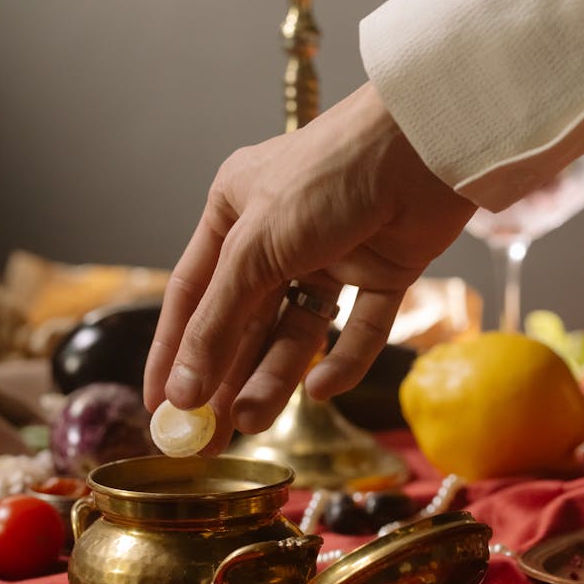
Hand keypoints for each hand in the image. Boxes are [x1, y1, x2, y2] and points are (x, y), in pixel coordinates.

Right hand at [143, 82, 474, 451]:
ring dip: (275, 375)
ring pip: (297, 329)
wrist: (424, 146)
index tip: (159, 408)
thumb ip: (218, 321)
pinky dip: (342, 360)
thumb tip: (180, 391)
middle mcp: (278, 233)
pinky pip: (357, 327)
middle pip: (244, 319)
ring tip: (253, 420)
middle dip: (225, 376)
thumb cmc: (326, 176)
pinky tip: (322, 388)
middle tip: (208, 438)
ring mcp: (332, 253)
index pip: (191, 292)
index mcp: (234, 210)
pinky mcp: (382, 269)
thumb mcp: (256, 247)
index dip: (173, 351)